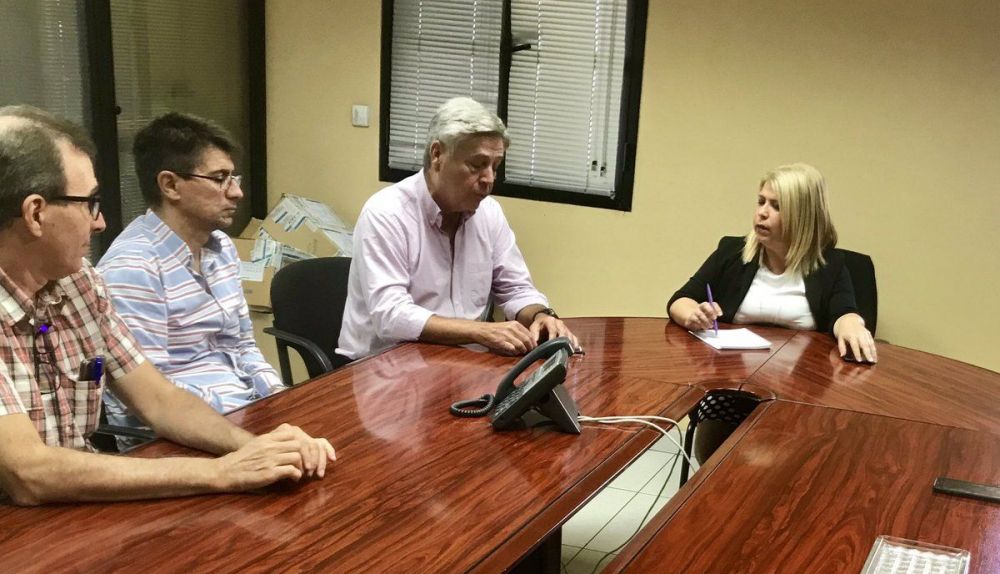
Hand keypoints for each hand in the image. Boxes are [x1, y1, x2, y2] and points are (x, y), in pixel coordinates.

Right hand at [215, 424, 335, 490]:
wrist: (226, 471)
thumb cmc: (241, 459)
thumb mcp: (256, 444)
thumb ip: (271, 442)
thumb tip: (288, 443)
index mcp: (267, 438)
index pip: (293, 432)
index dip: (301, 442)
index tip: (303, 451)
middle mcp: (270, 446)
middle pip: (298, 444)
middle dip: (305, 454)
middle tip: (306, 463)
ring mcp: (270, 459)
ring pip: (297, 457)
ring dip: (301, 466)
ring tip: (299, 472)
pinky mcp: (270, 472)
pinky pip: (292, 470)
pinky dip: (296, 475)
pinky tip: (293, 479)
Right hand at [474, 321, 536, 355]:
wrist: (481, 330)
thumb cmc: (495, 330)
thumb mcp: (508, 326)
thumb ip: (518, 332)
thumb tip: (529, 341)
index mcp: (515, 324)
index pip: (529, 334)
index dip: (533, 342)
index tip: (534, 347)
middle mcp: (511, 328)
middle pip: (527, 340)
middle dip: (530, 348)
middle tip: (529, 352)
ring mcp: (506, 335)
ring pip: (520, 345)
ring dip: (522, 350)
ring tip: (521, 352)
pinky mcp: (500, 341)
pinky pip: (511, 348)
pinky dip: (514, 352)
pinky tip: (513, 352)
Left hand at [529, 315, 580, 351]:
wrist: (544, 320)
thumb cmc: (539, 326)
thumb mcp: (534, 328)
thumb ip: (534, 335)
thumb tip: (535, 343)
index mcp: (550, 321)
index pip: (553, 329)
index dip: (552, 337)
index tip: (551, 345)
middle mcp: (559, 323)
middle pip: (563, 332)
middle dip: (562, 341)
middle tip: (561, 350)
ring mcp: (565, 327)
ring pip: (569, 335)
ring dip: (569, 343)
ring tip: (567, 352)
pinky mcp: (569, 332)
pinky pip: (574, 338)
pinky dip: (574, 344)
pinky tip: (573, 350)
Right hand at [682, 302, 721, 330]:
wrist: (687, 318)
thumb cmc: (701, 317)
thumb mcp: (707, 316)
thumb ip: (711, 316)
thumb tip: (715, 320)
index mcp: (705, 306)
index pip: (712, 304)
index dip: (717, 308)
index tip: (720, 314)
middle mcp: (699, 307)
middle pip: (705, 305)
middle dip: (711, 311)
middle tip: (714, 318)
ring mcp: (693, 312)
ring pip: (700, 314)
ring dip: (706, 321)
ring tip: (709, 326)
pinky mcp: (689, 319)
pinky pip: (695, 321)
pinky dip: (700, 324)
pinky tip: (702, 327)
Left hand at [834, 314, 877, 362]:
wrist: (849, 320)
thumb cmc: (844, 331)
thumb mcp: (840, 338)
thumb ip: (841, 347)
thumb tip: (842, 355)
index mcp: (851, 336)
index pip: (855, 345)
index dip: (857, 353)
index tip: (859, 360)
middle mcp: (859, 334)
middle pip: (865, 345)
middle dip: (868, 353)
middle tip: (870, 361)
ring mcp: (865, 333)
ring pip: (870, 343)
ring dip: (873, 352)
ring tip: (875, 360)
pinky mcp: (868, 333)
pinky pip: (872, 341)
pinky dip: (874, 348)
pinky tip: (875, 355)